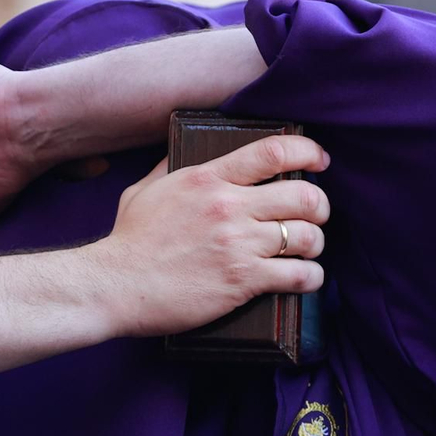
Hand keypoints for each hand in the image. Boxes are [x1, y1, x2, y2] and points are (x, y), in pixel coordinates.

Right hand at [83, 135, 330, 337]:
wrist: (115, 285)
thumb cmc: (129, 241)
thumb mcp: (145, 190)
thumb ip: (171, 168)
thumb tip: (183, 150)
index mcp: (208, 179)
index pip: (272, 152)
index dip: (307, 152)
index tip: (320, 160)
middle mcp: (229, 206)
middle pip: (303, 195)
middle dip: (320, 206)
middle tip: (317, 216)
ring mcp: (239, 243)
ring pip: (307, 236)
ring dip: (317, 244)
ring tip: (310, 251)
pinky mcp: (243, 279)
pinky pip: (299, 274)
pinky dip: (311, 277)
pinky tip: (308, 278)